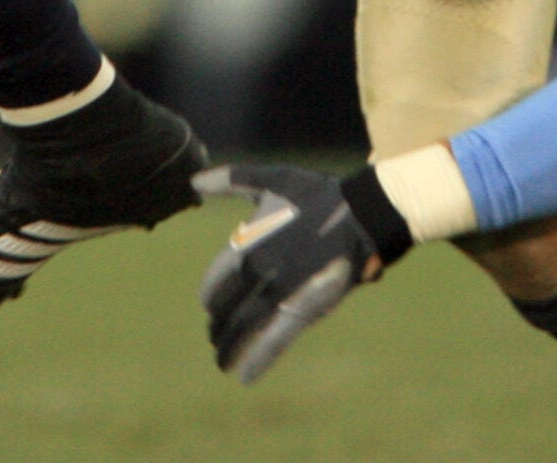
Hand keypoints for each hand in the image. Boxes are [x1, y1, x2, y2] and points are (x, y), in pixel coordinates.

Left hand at [195, 164, 383, 382]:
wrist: (363, 212)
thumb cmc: (319, 194)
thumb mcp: (273, 179)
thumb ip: (231, 181)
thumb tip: (193, 181)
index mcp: (247, 242)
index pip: (215, 281)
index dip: (210, 296)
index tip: (210, 305)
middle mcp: (258, 271)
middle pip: (225, 308)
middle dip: (218, 324)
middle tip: (216, 335)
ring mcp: (280, 292)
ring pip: (243, 329)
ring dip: (229, 348)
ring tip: (223, 361)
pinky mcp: (304, 309)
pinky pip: (273, 342)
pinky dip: (257, 361)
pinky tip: (243, 377)